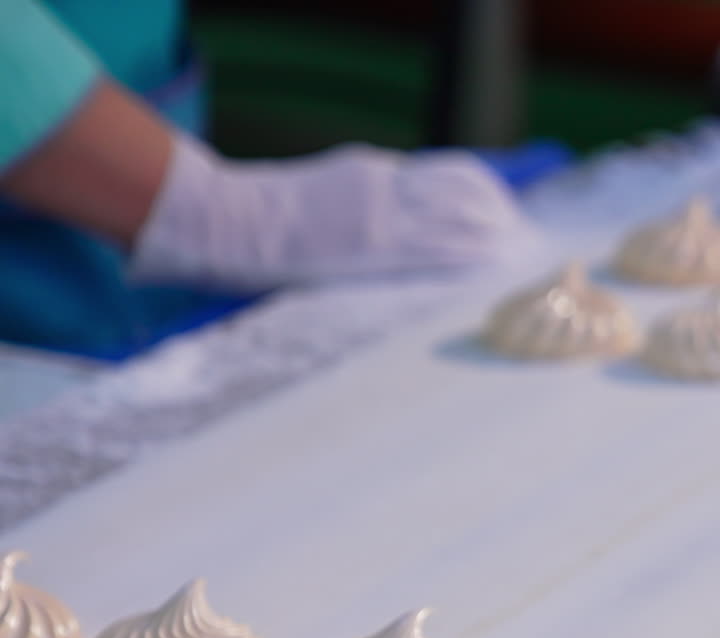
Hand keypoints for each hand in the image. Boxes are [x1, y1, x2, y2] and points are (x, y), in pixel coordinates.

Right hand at [132, 135, 539, 289]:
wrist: (229, 219)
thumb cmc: (261, 221)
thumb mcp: (317, 198)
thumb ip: (353, 208)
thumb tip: (376, 234)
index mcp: (370, 173)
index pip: (446, 175)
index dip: (482, 196)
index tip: (501, 217)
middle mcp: (386, 186)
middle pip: (465, 190)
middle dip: (499, 215)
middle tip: (521, 241)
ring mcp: (382, 213)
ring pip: (462, 213)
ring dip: (496, 233)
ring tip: (518, 254)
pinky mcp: (374, 243)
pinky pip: (438, 244)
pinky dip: (472, 250)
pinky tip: (493, 261)